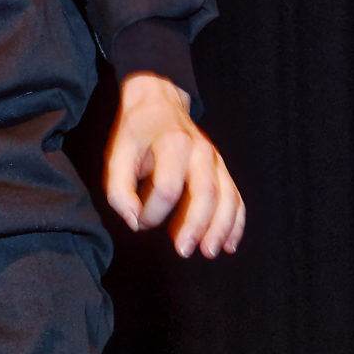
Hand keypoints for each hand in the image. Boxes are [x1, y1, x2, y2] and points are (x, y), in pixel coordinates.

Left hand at [103, 73, 245, 256]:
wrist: (158, 101)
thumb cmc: (136, 131)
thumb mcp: (116, 153)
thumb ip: (118, 189)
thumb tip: (132, 220)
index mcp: (172, 144)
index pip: (167, 187)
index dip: (153, 212)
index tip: (139, 222)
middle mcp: (200, 151)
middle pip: (205, 193)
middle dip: (196, 225)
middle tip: (183, 250)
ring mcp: (215, 160)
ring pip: (227, 197)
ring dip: (221, 228)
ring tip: (209, 252)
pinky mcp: (222, 169)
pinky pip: (236, 197)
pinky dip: (236, 222)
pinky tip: (229, 244)